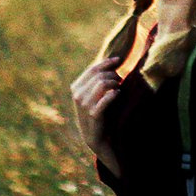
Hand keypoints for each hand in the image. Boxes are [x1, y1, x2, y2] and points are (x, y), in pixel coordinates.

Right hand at [69, 57, 123, 171]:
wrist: (95, 135)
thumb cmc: (98, 111)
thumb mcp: (94, 94)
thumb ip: (98, 79)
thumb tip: (112, 61)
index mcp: (76, 87)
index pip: (92, 69)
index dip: (106, 63)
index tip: (118, 60)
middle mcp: (77, 95)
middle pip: (99, 75)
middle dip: (113, 75)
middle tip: (120, 80)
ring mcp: (84, 105)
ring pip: (103, 84)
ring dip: (114, 83)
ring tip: (119, 87)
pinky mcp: (93, 114)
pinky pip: (106, 99)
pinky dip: (114, 94)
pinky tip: (118, 94)